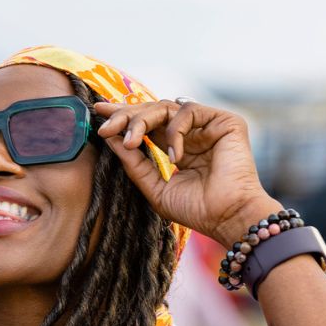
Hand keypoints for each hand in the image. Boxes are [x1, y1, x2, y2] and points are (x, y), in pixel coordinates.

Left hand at [95, 100, 277, 246]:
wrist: (228, 219)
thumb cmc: (196, 210)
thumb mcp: (154, 187)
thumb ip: (133, 162)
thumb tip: (108, 136)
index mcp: (176, 148)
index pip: (146, 125)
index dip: (123, 116)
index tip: (97, 113)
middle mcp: (191, 134)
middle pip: (152, 111)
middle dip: (125, 115)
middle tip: (105, 124)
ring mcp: (208, 126)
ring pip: (166, 106)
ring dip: (141, 121)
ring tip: (130, 141)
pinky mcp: (225, 122)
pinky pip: (188, 111)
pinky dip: (175, 130)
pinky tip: (174, 156)